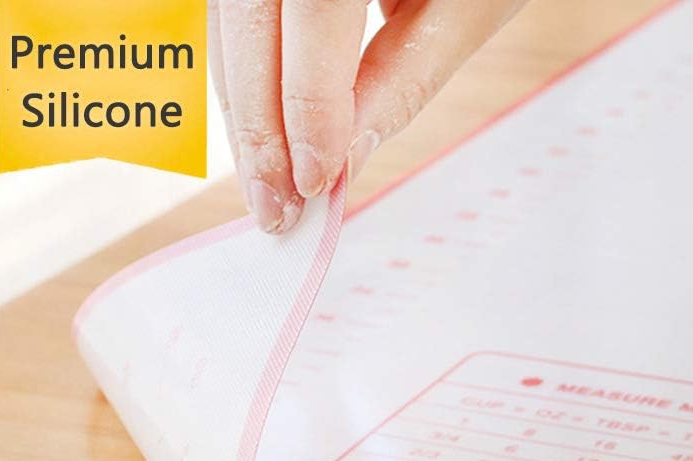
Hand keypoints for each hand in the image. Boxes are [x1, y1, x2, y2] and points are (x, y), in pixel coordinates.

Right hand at [209, 0, 528, 233]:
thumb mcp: (467, 6)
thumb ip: (405, 77)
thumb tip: (346, 161)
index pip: (313, 13)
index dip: (308, 105)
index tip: (314, 182)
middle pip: (247, 24)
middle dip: (258, 129)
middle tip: (275, 209)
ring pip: (226, 27)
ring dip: (244, 115)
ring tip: (267, 189)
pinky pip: (230, 21)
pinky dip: (245, 84)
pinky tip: (264, 141)